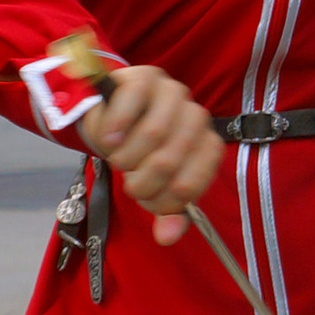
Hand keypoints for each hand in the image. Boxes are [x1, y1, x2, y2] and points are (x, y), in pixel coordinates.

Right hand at [81, 64, 223, 244]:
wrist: (110, 118)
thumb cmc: (138, 153)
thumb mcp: (153, 185)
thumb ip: (165, 210)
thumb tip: (167, 236)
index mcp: (206, 146)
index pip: (194, 181)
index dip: (165, 199)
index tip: (147, 200)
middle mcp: (196, 117)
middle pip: (170, 161)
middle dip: (141, 181)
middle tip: (128, 181)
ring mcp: (173, 94)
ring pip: (153, 133)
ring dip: (126, 156)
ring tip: (118, 159)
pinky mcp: (145, 78)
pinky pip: (132, 103)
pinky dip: (115, 127)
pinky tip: (109, 138)